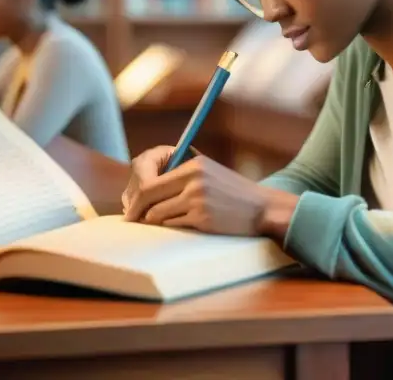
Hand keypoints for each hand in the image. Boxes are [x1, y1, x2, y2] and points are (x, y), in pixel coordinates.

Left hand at [123, 150, 295, 237]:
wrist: (262, 208)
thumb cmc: (231, 192)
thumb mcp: (208, 170)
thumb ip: (179, 171)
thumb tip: (141, 184)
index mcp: (193, 164)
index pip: (147, 175)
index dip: (134, 191)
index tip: (131, 202)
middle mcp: (194, 179)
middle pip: (146, 194)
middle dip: (135, 209)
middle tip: (132, 218)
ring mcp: (197, 199)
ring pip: (156, 214)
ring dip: (154, 220)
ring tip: (163, 221)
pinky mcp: (202, 218)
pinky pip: (171, 225)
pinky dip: (171, 227)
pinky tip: (183, 224)